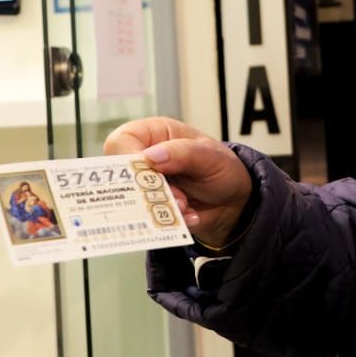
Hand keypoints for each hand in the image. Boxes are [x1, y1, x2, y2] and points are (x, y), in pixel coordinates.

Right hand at [103, 117, 252, 246]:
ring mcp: (146, 187)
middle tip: (176, 196)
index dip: (127, 157)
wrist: (235, 203)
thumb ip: (183, 152)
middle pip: (120, 175)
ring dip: (159, 207)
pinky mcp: (151, 210)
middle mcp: (144, 160)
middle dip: (147, 189)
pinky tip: (190, 216)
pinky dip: (169, 222)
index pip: (122, 141)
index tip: (147, 173)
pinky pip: (147, 221)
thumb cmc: (222, 168)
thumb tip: (151, 156)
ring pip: (132, 201)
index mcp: (154, 135)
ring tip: (185, 206)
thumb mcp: (210, 155)